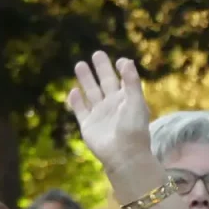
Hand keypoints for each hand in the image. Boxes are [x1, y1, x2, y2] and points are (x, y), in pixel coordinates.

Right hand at [67, 51, 152, 174]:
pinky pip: (80, 110)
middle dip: (101, 69)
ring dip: (86, 79)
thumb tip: (126, 60)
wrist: (123, 155)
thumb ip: (131, 82)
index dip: (122, 70)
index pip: (123, 81)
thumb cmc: (133, 129)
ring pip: (91, 93)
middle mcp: (113, 106)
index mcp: (126, 100)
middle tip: (97, 54)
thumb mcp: (135, 102)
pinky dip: (76, 101)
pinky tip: (73, 90)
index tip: (120, 61)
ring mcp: (100, 115)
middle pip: (105, 83)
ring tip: (80, 64)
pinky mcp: (88, 125)